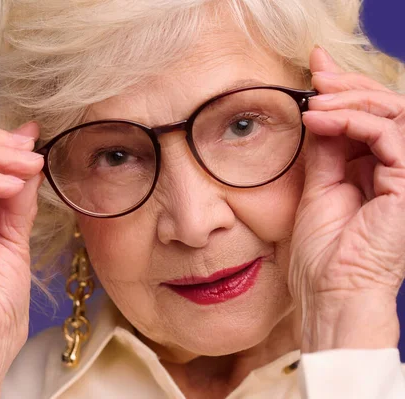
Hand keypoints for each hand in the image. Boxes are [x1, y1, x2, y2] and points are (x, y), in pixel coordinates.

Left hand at [289, 47, 404, 351]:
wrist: (329, 289)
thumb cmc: (323, 250)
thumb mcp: (319, 183)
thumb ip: (324, 146)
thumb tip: (318, 107)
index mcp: (381, 172)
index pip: (374, 118)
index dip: (348, 92)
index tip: (315, 73)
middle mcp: (401, 170)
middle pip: (390, 109)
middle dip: (350, 88)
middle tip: (316, 80)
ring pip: (394, 114)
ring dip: (350, 101)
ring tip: (313, 105)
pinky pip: (388, 134)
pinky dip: (352, 121)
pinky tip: (318, 123)